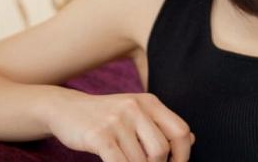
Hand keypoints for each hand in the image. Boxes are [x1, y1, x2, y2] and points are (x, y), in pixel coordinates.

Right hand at [45, 91, 193, 161]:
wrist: (66, 109)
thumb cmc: (107, 117)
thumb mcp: (137, 113)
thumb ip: (162, 125)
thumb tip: (191, 139)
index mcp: (150, 102)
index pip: (180, 131)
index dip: (183, 154)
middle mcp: (135, 108)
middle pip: (161, 149)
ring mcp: (116, 121)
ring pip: (139, 160)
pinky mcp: (98, 135)